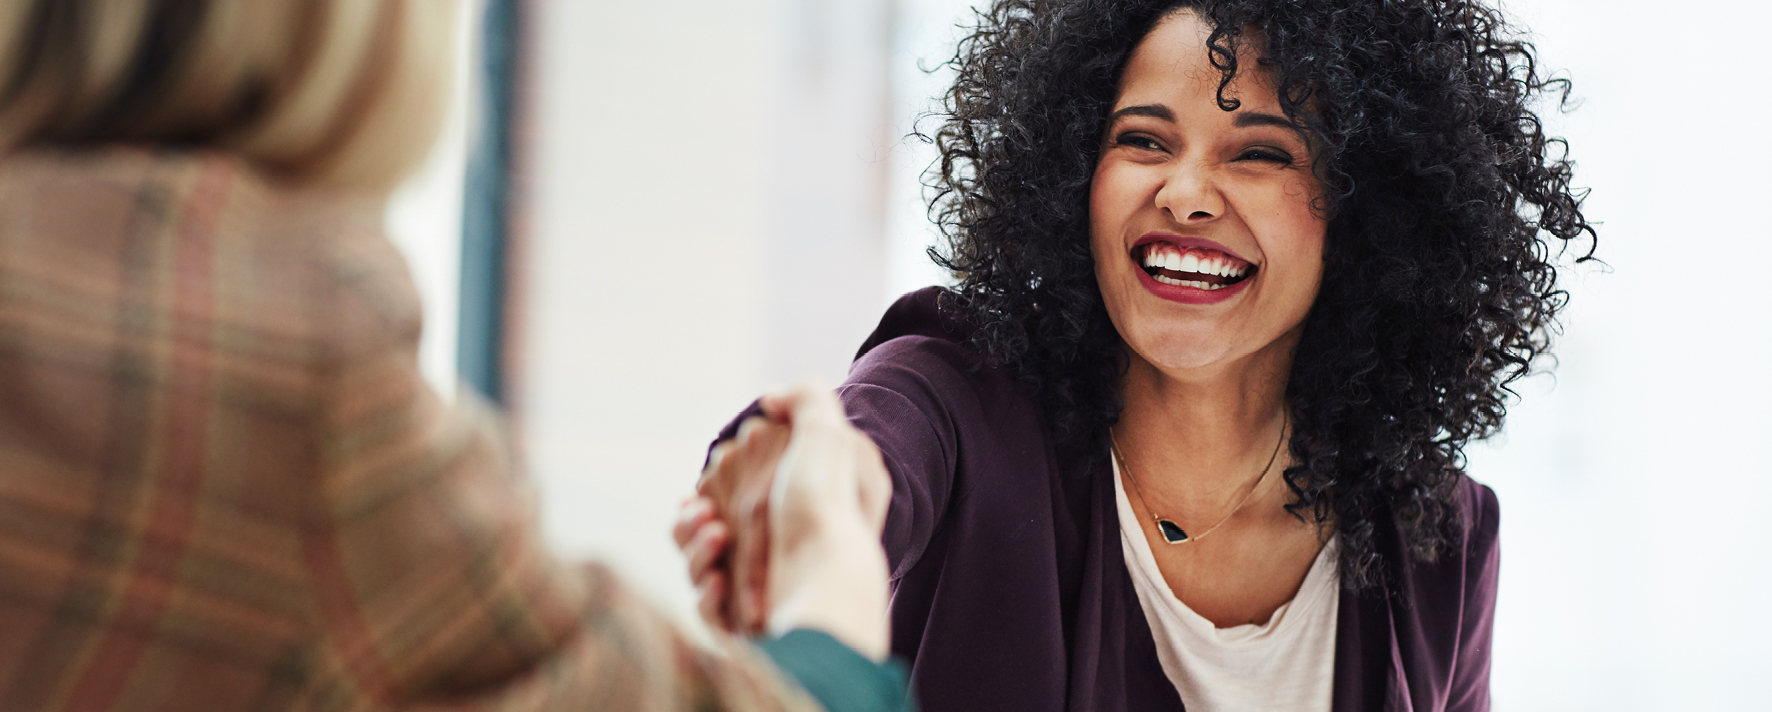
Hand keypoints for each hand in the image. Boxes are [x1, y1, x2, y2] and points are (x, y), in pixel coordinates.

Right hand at [682, 381, 891, 658]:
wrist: (829, 581)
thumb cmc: (826, 507)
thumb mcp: (828, 436)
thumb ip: (805, 399)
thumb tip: (771, 398)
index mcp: (786, 508)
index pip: (730, 492)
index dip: (714, 485)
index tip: (710, 482)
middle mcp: (773, 549)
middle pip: (702, 528)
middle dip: (693, 521)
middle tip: (707, 516)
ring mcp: (758, 588)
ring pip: (696, 565)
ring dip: (694, 551)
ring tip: (716, 538)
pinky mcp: (746, 625)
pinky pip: (707, 608)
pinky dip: (706, 595)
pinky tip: (719, 583)